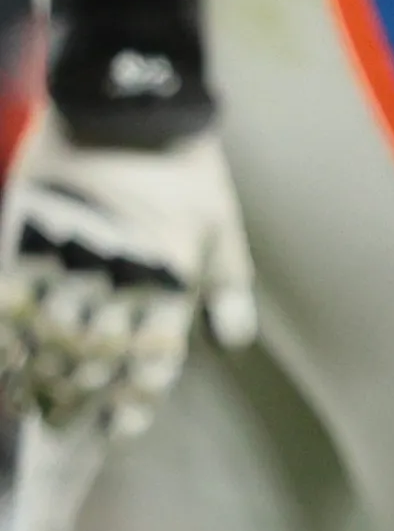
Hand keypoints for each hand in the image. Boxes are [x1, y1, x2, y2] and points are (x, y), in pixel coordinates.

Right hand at [0, 115, 255, 437]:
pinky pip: (11, 311)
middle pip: (97, 361)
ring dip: (47, 382)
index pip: (153, 360)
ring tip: (45, 406)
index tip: (125, 426)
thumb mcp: (222, 220)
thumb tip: (234, 338)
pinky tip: (13, 368)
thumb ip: (229, 282)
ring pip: (51, 344)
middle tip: (78, 421)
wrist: (121, 104)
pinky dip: (10, 347)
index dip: (137, 400)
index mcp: (170, 276)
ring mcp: (66, 263)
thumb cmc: (184, 165)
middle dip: (88, 399)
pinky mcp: (23, 244)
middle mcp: (116, 278)